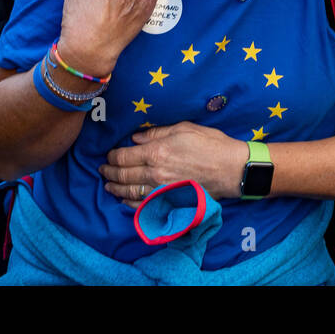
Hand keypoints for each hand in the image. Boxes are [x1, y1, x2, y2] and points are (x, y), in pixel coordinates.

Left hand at [100, 121, 247, 203]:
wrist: (231, 169)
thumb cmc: (211, 144)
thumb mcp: (184, 128)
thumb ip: (156, 133)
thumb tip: (135, 138)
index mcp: (157, 152)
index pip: (124, 156)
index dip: (112, 156)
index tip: (109, 155)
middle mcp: (154, 173)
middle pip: (123, 175)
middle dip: (109, 172)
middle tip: (102, 169)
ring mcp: (160, 190)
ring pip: (129, 192)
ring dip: (115, 188)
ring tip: (108, 185)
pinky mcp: (169, 202)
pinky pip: (142, 205)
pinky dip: (129, 203)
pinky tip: (124, 200)